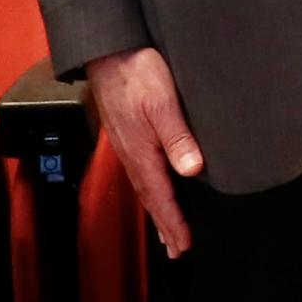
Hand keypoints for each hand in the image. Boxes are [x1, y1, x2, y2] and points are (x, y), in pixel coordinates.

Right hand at [82, 46, 203, 254]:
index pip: (161, 197)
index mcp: (142, 152)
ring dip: (156, 211)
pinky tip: (153, 189)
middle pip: (150, 199)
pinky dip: (149, 191)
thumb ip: (178, 137)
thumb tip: (193, 172)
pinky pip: (139, 173)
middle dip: (164, 226)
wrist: (108, 51)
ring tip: (165, 232)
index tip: (184, 245)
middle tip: (176, 251)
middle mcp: (132, 155)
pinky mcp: (126, 134)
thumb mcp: (162, 103)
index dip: (174, 223)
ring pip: (144, 188)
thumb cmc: (137, 73)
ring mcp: (127, 145)